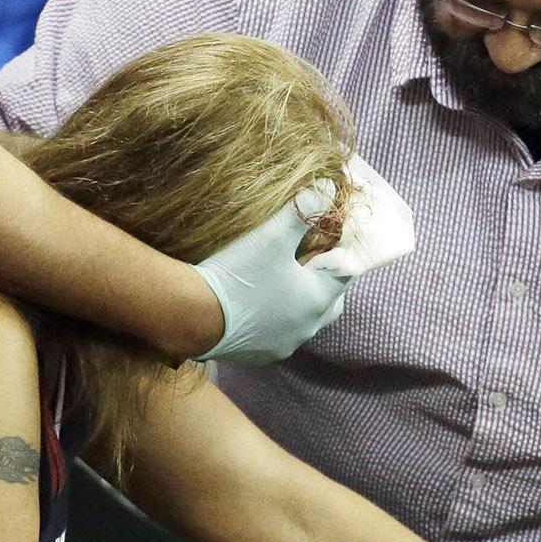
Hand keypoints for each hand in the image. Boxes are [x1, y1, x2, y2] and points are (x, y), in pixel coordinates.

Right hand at [195, 183, 352, 363]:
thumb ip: (305, 208)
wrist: (195, 316)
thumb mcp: (273, 234)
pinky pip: (278, 332)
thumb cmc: (240, 273)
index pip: (346, 272)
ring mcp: (284, 344)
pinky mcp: (260, 355)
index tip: (324, 236)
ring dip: (298, 300)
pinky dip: (275, 317)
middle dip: (322, 279)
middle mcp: (308, 327)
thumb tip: (329, 186)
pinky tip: (257, 302)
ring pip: (304, 318)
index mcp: (320, 299)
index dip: (337, 251)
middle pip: (329, 300)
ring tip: (279, 279)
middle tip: (305, 258)